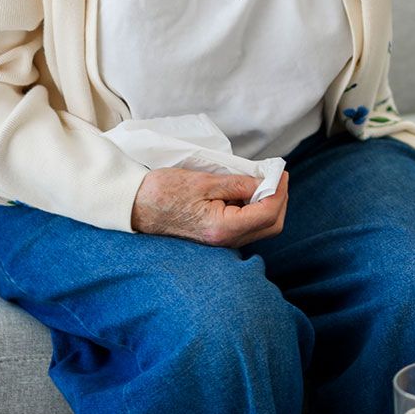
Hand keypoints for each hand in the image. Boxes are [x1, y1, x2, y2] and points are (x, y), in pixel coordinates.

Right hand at [130, 167, 288, 246]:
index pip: (268, 213)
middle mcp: (225, 241)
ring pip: (262, 227)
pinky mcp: (217, 236)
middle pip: (271, 225)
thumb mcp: (204, 181)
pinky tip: (247, 191)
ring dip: (268, 204)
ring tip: (261, 181)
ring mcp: (221, 241)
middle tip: (275, 176)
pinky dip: (255, 208)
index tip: (280, 171)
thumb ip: (239, 184)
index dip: (279, 191)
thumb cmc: (164, 191)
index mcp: (222, 228)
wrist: (134, 205)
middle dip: (279, 199)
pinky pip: (247, 226)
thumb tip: (267, 182)